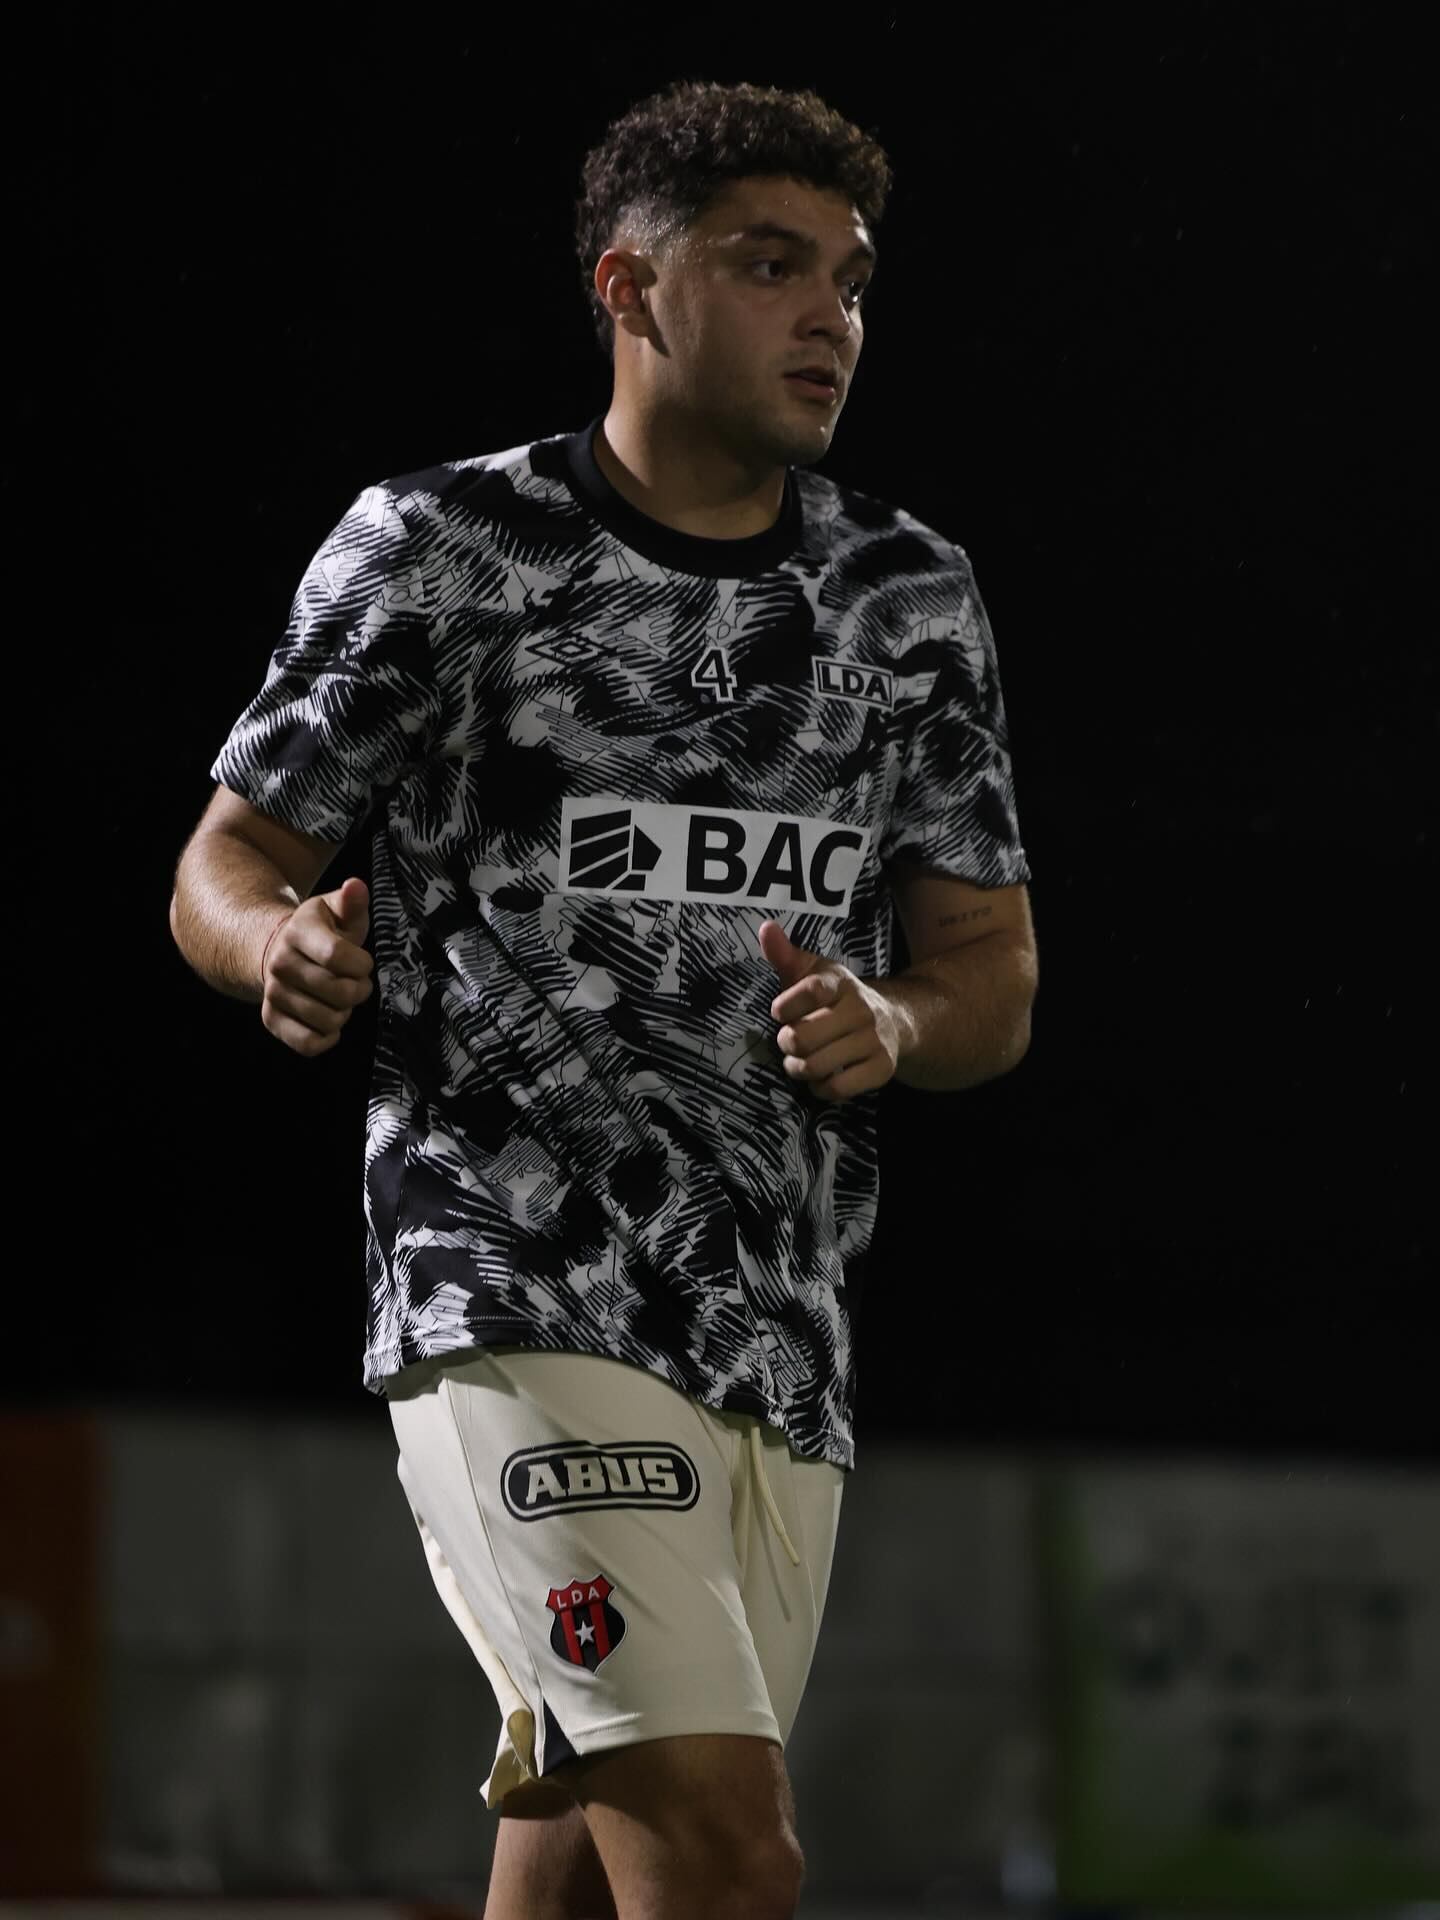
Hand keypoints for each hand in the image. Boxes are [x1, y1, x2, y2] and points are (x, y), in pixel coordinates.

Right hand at [260, 876, 373, 1057]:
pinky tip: (329, 1022)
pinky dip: (327, 1038)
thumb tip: (356, 886)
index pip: (338, 957)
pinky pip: (308, 1044)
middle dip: (360, 990)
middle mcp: (280, 963)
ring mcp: (273, 993)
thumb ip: (351, 902)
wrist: (275, 951)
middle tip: (356, 982)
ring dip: (345, 1013)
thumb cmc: (319, 931)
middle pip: (339, 992)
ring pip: (328, 1020)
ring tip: (340, 999)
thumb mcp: (335, 910)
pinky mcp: (271, 1019)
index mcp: (298, 932)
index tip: (363, 962)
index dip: (362, 965)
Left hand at [758, 920, 900, 1103]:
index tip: (779, 1011)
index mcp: (840, 983)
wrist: (893, 1020)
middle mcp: (860, 1009)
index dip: (784, 1007)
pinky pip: (837, 1088)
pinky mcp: (882, 1068)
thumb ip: (784, 954)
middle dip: (786, 1044)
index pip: (810, 991)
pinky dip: (820, 1088)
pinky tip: (821, 1077)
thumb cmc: (835, 998)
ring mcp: (873, 1040)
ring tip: (800, 1061)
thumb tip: (765, 928)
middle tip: (790, 1041)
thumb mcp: (811, 972)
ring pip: (815, 1066)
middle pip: (802, 1038)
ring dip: (798, 1068)